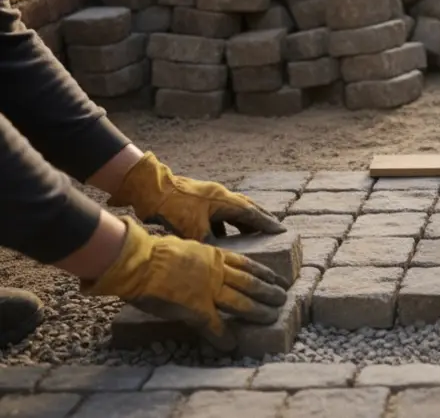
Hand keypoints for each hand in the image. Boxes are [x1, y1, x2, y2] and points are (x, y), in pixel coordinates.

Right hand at [82, 217, 289, 349]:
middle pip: (251, 283)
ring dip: (258, 311)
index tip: (278, 278)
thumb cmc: (154, 252)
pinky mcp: (196, 308)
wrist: (140, 260)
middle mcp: (217, 273)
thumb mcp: (186, 247)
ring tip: (273, 317)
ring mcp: (209, 290)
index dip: (265, 272)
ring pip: (241, 302)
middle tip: (284, 298)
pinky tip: (230, 345)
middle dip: (269, 291)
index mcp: (214, 256)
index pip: (247, 264)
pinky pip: (214, 326)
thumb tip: (198, 257)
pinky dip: (223, 337)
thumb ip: (198, 256)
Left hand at [107, 152, 284, 240]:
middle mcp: (220, 196)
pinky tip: (222, 236)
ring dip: (243, 222)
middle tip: (273, 229)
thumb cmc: (172, 206)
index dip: (267, 223)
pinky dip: (225, 224)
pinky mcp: (198, 200)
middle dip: (260, 219)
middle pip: (247, 208)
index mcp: (223, 200)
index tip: (281, 231)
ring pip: (233, 210)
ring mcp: (209, 196)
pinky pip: (219, 213)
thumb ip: (209, 243)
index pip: (252, 212)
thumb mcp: (193, 229)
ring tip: (252, 234)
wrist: (150, 188)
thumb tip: (221, 260)